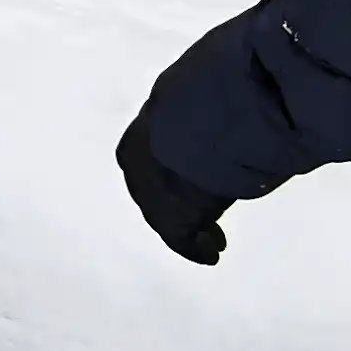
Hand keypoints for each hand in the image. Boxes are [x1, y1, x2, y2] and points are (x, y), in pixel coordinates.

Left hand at [113, 106, 231, 265]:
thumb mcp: (184, 95)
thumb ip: (188, 106)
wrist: (202, 128)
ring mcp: (152, 199)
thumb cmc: (199, 101)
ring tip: (214, 240)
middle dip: (177, 201)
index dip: (169, 172)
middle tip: (202, 211)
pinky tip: (211, 255)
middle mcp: (136, 172)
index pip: (148, 162)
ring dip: (193, 228)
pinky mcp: (174, 221)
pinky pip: (184, 241)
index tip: (189, 179)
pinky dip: (198, 250)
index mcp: (135, 141)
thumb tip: (207, 97)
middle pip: (156, 193)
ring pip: (169, 220)